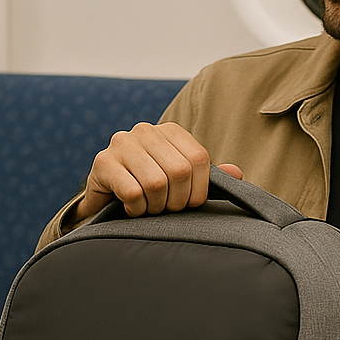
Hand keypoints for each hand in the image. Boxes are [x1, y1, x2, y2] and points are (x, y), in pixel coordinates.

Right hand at [67, 122, 241, 225]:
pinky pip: (132, 193)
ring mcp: (121, 143)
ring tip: (148, 207)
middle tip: (166, 209)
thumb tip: (237, 173)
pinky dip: (136, 209)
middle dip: (177, 201)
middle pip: (179, 171)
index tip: (189, 203)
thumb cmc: (149, 188)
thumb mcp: (182, 181)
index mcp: (170, 131)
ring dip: (155, 206)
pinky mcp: (102, 162)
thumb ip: (207, 176)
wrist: (106, 198)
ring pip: (156, 183)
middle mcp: (145, 130)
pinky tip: (131, 207)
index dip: (199, 190)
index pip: (199, 159)